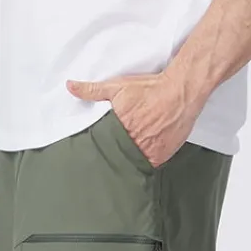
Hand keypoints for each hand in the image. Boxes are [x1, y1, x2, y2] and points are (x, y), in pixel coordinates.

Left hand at [66, 71, 198, 166]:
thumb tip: (70, 86)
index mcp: (119, 129)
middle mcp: (134, 143)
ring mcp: (150, 151)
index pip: (103, 147)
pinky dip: (146, 162)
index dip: (101, 149)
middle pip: (118, 156)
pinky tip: (142, 157)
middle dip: (115, 155)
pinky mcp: (163, 155)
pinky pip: (151, 164)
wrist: (180, 92)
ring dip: (130, 160)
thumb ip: (92, 90)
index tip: (97, 151)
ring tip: (126, 157)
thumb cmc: (150, 89)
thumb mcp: (117, 87)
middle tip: (113, 154)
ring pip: (134, 162)